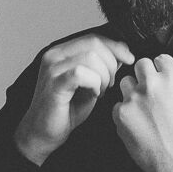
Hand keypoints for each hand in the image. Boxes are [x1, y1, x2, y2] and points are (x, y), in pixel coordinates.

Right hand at [14, 34, 133, 164]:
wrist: (43, 133)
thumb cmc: (66, 110)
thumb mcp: (89, 83)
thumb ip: (101, 67)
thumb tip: (121, 54)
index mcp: (61, 52)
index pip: (93, 38)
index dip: (116, 47)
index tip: (129, 60)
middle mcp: (54, 55)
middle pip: (94, 44)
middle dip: (111, 63)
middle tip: (110, 84)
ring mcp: (52, 68)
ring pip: (90, 57)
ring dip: (104, 76)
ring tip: (100, 91)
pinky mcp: (54, 83)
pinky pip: (81, 74)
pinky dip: (94, 83)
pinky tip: (94, 94)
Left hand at [112, 55, 172, 171]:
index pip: (160, 59)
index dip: (161, 69)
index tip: (162, 80)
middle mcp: (151, 84)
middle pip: (140, 65)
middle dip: (145, 76)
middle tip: (152, 93)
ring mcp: (134, 98)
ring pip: (125, 82)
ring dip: (132, 91)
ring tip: (145, 109)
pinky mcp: (120, 114)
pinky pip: (118, 105)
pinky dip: (126, 112)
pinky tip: (138, 123)